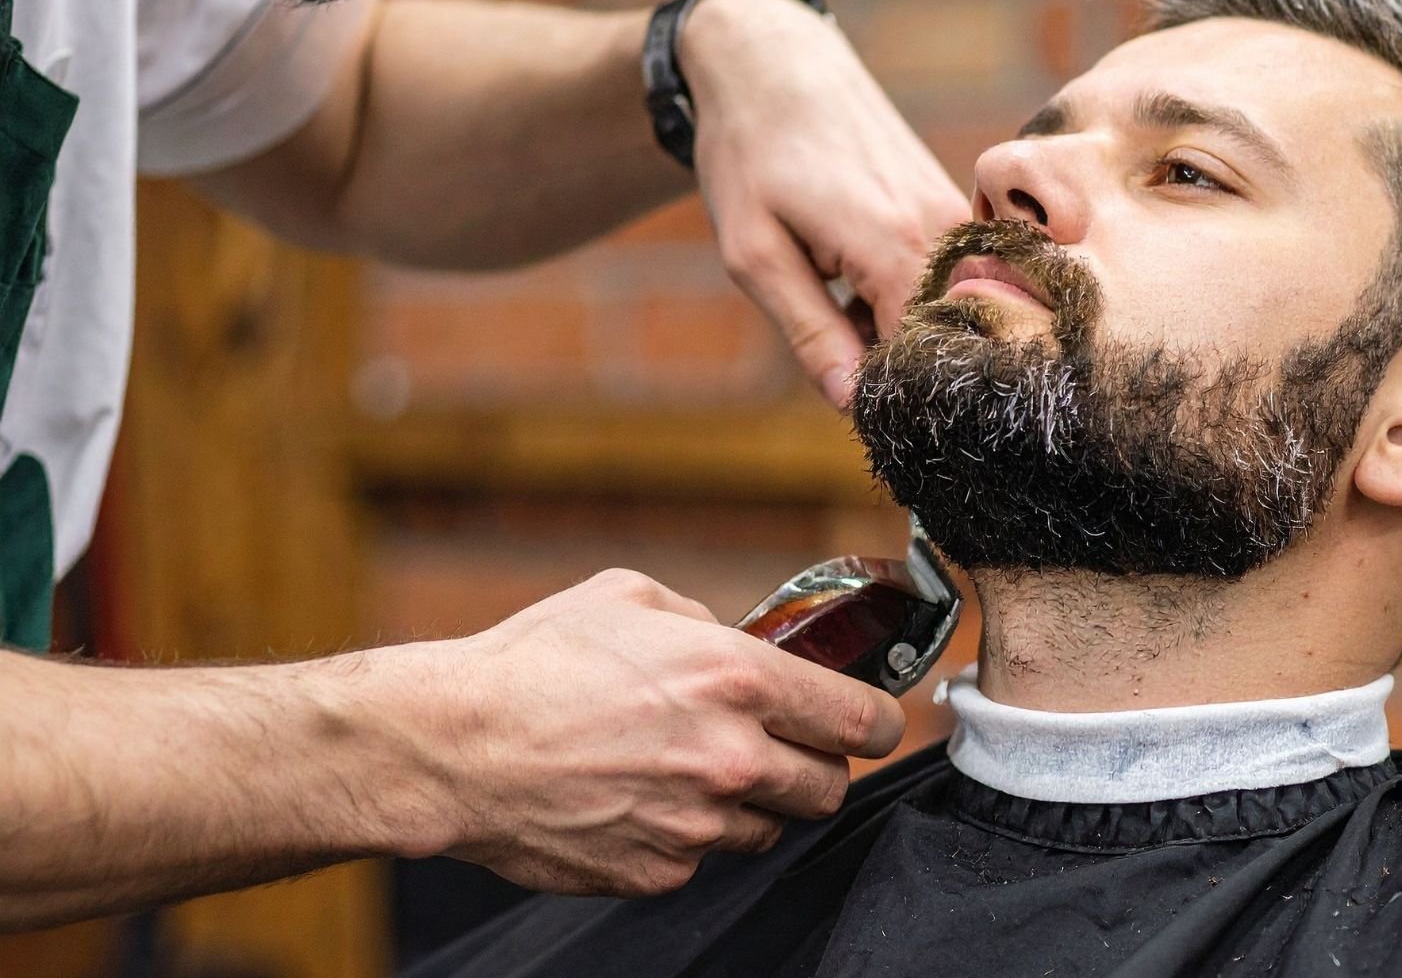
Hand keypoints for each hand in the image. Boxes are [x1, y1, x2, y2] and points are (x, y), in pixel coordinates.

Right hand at [410, 569, 906, 894]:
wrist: (453, 746)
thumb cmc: (534, 663)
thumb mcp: (633, 599)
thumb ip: (709, 623)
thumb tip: (743, 643)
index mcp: (736, 679)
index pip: (862, 721)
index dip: (878, 723)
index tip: (870, 723)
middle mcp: (730, 757)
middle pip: (828, 787)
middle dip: (812, 765)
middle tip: (775, 745)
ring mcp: (696, 826)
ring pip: (768, 828)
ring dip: (748, 803)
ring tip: (689, 769)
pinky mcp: (658, 872)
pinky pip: (703, 859)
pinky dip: (687, 836)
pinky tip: (640, 799)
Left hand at [680, 0, 969, 407]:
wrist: (774, 63)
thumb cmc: (752, 154)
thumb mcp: (755, 254)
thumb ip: (809, 333)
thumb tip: (852, 403)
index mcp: (899, 247)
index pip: (921, 363)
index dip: (887, 398)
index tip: (849, 406)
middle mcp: (948, 234)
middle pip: (942, 343)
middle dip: (893, 368)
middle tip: (829, 347)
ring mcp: (961, 220)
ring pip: (944, 316)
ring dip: (892, 330)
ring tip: (833, 299)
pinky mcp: (956, 212)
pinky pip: (943, 285)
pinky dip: (901, 300)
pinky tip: (852, 280)